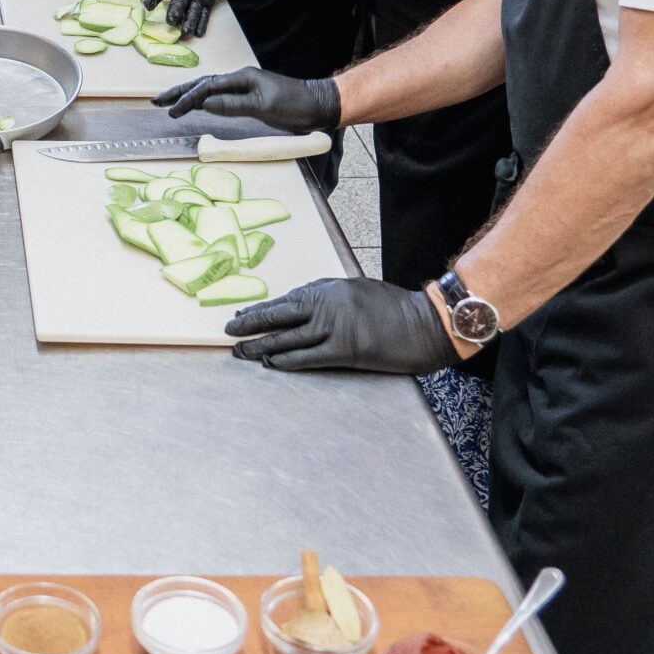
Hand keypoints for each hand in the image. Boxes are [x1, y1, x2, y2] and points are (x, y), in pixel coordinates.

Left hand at [117, 0, 240, 36]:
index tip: (148, 4)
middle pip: (181, 1)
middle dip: (176, 11)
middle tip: (171, 21)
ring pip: (194, 11)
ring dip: (190, 21)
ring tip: (185, 31)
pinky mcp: (206, 4)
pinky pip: (205, 15)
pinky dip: (201, 25)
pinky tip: (197, 33)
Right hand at [151, 67, 339, 134]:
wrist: (318, 105)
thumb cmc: (294, 106)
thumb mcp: (263, 106)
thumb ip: (233, 104)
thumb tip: (205, 103)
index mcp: (242, 77)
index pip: (207, 87)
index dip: (187, 98)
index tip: (171, 110)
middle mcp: (240, 78)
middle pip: (203, 83)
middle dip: (180, 92)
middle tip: (158, 101)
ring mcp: (244, 86)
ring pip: (209, 88)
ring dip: (189, 95)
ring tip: (170, 102)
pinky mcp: (249, 96)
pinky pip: (219, 95)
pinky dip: (203, 99)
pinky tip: (197, 104)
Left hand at [224, 277, 455, 374]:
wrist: (423, 323)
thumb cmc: (393, 306)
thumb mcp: (356, 289)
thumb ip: (328, 295)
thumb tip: (301, 303)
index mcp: (328, 289)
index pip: (286, 299)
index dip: (260, 310)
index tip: (241, 315)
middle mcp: (327, 305)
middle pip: (280, 316)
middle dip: (251, 325)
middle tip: (229, 332)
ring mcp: (335, 328)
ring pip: (288, 338)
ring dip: (262, 346)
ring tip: (242, 352)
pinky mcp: (345, 350)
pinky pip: (308, 357)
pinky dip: (287, 360)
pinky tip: (271, 363)